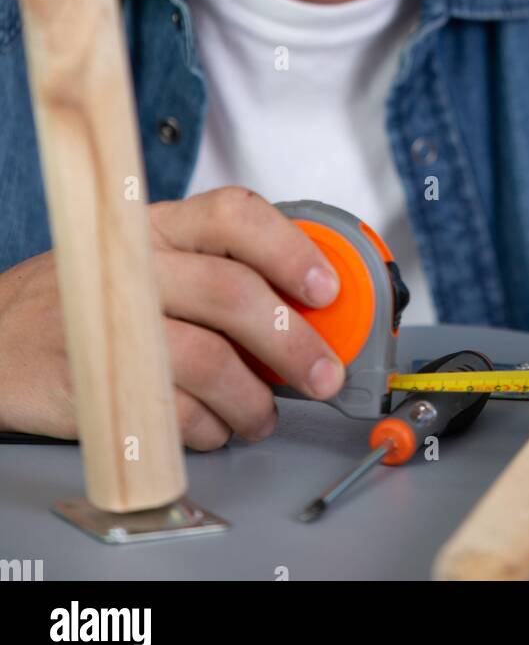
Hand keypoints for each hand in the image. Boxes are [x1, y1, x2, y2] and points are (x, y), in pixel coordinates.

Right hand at [0, 187, 345, 449]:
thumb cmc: (86, 296)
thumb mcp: (143, 256)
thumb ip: (212, 265)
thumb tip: (301, 304)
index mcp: (156, 225)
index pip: (235, 215)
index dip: (290, 249)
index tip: (325, 288)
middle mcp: (134, 263)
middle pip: (232, 294)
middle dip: (293, 343)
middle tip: (322, 374)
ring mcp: (110, 320)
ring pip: (208, 361)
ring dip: (252, 400)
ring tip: (260, 415)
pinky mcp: (95, 379)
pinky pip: (173, 413)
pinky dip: (207, 429)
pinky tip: (212, 427)